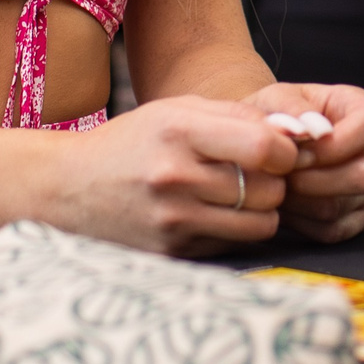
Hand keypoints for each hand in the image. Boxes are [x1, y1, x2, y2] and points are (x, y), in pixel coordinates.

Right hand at [46, 96, 299, 255]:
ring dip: (260, 210)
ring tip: (237, 195)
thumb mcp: (176, 110)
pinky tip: (210, 213)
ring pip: (260, 224)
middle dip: (274, 181)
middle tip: (255, 173)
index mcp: (179, 132)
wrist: (67, 189)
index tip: (278, 150)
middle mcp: (176, 178)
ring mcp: (173, 221)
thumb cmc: (132, 143)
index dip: (285, 151)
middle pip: (269, 190)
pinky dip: (234, 230)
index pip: (265, 148)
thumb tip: (296, 132)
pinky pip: (233, 243)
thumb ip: (236, 116)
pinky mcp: (172, 252)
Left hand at [247, 82, 363, 243]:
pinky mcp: (353, 218)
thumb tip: (310, 130)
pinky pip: (332, 229)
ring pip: (342, 205)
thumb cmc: (275, 117)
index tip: (301, 153)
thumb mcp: (275, 98)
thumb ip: (291, 109)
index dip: (339, 142)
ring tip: (274, 185)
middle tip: (280, 173)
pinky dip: (300, 221)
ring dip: (300, 200)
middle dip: (314, 179)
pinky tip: (283, 203)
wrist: (262, 143)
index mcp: (362, 109)